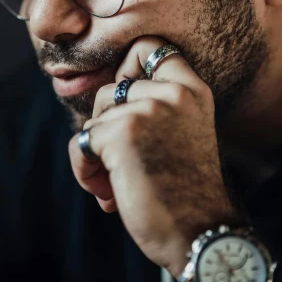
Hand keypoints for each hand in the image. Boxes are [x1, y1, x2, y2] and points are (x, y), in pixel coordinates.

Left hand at [68, 36, 239, 278]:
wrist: (200, 234)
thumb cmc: (187, 193)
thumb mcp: (182, 134)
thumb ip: (154, 109)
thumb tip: (102, 105)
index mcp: (192, 90)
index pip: (149, 47)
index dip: (127, 69)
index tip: (126, 103)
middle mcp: (172, 92)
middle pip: (110, 88)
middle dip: (106, 125)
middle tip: (119, 161)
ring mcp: (146, 109)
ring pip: (94, 117)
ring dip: (95, 153)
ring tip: (115, 183)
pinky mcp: (121, 133)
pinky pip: (81, 142)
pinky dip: (85, 170)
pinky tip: (107, 193)